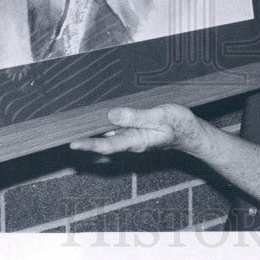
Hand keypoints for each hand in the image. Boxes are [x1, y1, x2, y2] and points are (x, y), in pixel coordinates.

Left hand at [69, 104, 203, 155]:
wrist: (193, 133)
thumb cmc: (180, 125)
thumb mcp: (160, 116)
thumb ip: (136, 116)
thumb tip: (112, 115)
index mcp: (137, 140)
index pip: (108, 145)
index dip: (90, 145)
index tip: (73, 143)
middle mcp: (132, 142)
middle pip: (105, 143)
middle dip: (86, 139)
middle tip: (66, 133)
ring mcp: (135, 138)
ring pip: (111, 136)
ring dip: (95, 132)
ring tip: (77, 124)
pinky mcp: (138, 132)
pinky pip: (119, 131)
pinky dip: (107, 127)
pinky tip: (100, 119)